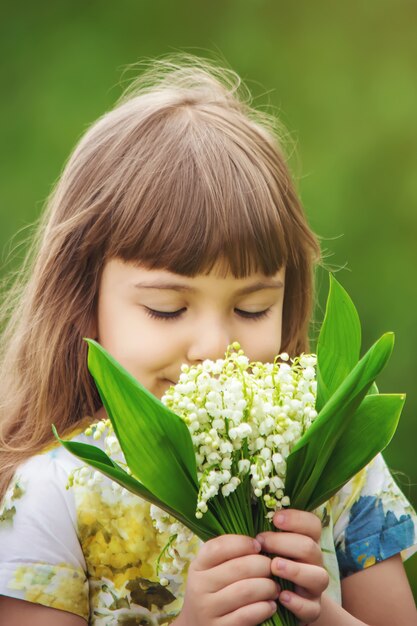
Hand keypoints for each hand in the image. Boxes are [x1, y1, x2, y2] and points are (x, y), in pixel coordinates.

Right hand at [176, 534, 279, 625]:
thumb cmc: (211, 591)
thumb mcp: (210, 570)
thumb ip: (228, 554)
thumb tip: (258, 542)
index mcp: (198, 566)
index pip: (220, 547)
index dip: (243, 543)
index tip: (258, 546)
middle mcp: (199, 586)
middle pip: (238, 567)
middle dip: (263, 565)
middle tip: (273, 568)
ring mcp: (208, 610)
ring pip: (245, 591)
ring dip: (267, 587)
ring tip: (275, 587)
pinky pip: (248, 615)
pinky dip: (264, 608)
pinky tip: (270, 605)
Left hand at [256, 509, 328, 624]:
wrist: (281, 600)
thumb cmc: (270, 561)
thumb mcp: (270, 544)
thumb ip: (266, 529)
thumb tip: (248, 505)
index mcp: (307, 540)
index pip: (313, 524)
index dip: (296, 518)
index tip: (275, 518)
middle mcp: (315, 562)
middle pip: (310, 547)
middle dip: (284, 542)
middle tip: (261, 541)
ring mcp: (315, 586)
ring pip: (319, 576)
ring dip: (296, 570)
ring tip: (274, 566)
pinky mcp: (312, 609)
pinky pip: (312, 608)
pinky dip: (297, 602)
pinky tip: (280, 596)